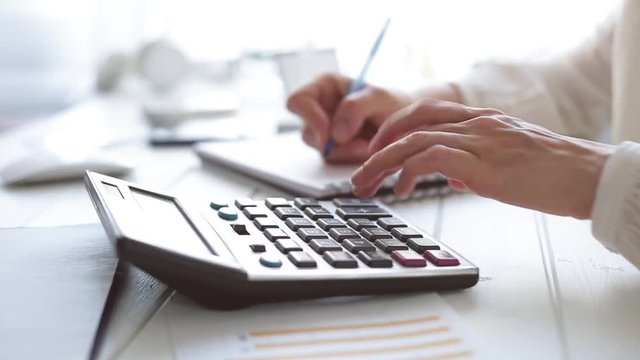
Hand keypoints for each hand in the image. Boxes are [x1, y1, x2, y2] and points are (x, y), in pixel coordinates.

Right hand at [286, 73, 412, 162]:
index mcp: (324, 86)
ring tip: (367, 144)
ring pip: (319, 148)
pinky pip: (333, 159)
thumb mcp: (378, 98)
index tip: (328, 132)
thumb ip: (356, 108)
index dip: (308, 117)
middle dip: (331, 142)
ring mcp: (325, 130)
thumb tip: (335, 134)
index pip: (297, 101)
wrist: (406, 124)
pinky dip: (350, 157)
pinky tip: (365, 149)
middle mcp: (320, 108)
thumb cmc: (392, 103)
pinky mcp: (333, 148)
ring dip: (344, 151)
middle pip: (306, 130)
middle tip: (354, 143)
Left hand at [351, 100, 614, 218]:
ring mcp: (478, 140)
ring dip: (382, 164)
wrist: (587, 176)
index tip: (377, 150)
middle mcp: (475, 124)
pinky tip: (400, 190)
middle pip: (410, 125)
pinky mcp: (483, 163)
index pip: (424, 113)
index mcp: (480, 120)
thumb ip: (475, 163)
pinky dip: (408, 173)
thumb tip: (453, 176)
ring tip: (366, 185)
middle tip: (360, 173)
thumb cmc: (552, 172)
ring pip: (413, 141)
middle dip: (377, 148)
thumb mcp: (507, 162)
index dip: (393, 129)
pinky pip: (431, 159)